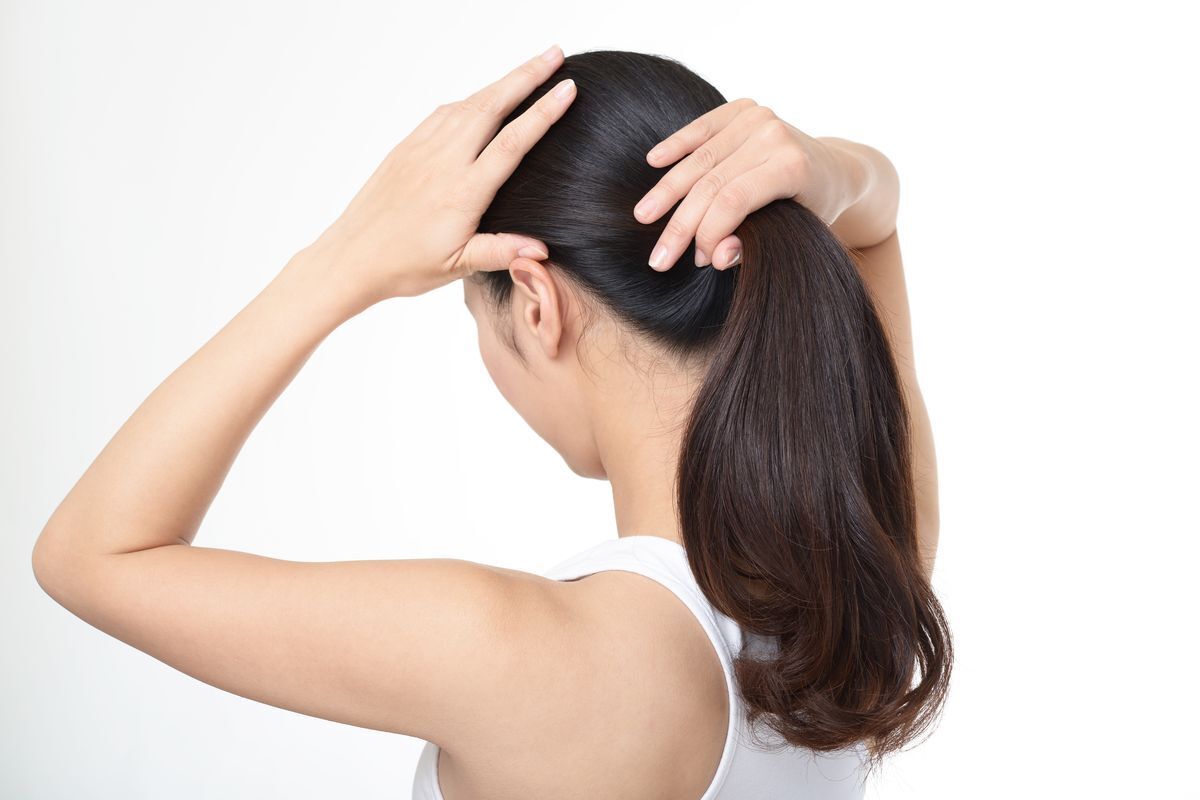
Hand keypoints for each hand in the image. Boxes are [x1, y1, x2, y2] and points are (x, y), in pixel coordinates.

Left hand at [303, 45, 576, 302]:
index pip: (512, 142)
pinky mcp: (407, 148)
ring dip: (501, 82)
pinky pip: (444, 113)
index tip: (567, 89)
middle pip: (492, 106)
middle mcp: (444, 162)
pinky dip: (470, 98)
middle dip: (527, 76)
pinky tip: (483, 96)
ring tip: (529, 68)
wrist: (351, 257)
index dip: (542, 113)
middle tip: (555, 54)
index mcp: (462, 192)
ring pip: (469, 104)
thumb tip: (540, 250)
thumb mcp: (457, 266)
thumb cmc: (403, 265)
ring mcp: (423, 150)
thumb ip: (500, 252)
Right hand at [634, 99, 853, 270]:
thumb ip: (754, 247)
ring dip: (668, 191)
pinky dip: (676, 145)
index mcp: (792, 166)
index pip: (733, 201)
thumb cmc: (814, 208)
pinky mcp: (744, 109)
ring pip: (701, 159)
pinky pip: (702, 128)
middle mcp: (774, 135)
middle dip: (681, 224)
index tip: (697, 261)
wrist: (835, 169)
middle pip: (712, 183)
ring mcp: (759, 118)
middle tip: (658, 257)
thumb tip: (715, 257)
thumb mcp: (794, 233)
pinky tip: (654, 162)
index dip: (708, 233)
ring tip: (643, 216)